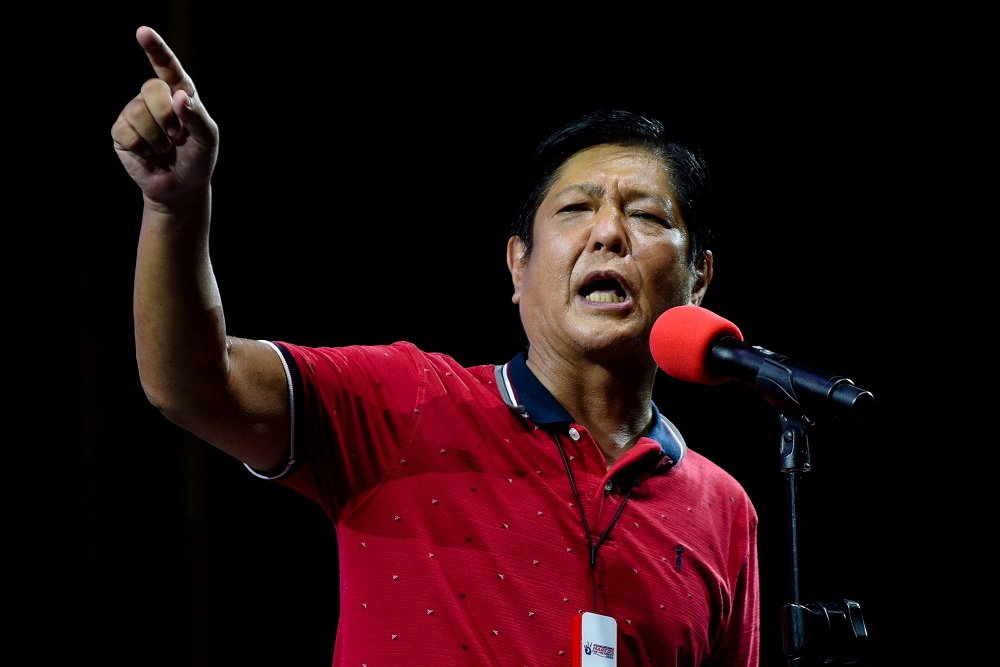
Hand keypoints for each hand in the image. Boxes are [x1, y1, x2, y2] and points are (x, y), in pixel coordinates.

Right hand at [111, 26, 217, 207]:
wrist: (181, 187)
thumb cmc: (198, 158)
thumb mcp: (206, 138)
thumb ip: (197, 116)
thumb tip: (179, 96)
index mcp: (179, 93)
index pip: (167, 67)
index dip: (155, 49)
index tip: (143, 32)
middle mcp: (154, 98)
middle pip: (151, 89)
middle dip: (167, 116)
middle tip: (176, 137)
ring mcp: (135, 113)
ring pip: (138, 112)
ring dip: (156, 137)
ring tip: (164, 148)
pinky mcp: (121, 132)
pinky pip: (125, 131)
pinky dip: (141, 147)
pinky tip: (148, 154)